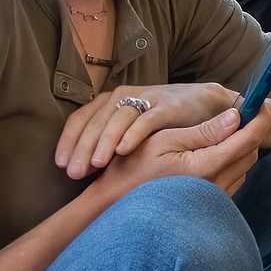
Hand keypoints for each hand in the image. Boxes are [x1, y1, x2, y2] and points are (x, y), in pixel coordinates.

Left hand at [56, 82, 238, 179]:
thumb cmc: (165, 123)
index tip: (61, 165)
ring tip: (96, 164)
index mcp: (110, 102)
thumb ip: (110, 145)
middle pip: (95, 122)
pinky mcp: (168, 106)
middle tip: (74, 173)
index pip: (80, 120)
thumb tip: (83, 170)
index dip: (68, 141)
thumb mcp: (132, 132)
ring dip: (104, 142)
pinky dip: (133, 134)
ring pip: (118, 120)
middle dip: (82, 148)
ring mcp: (146, 99)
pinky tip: (123, 151)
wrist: (208, 105)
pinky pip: (146, 120)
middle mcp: (124, 97)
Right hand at [97, 108, 268, 200]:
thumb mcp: (165, 141)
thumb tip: (236, 117)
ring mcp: (215, 199)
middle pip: (250, 153)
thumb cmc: (133, 168)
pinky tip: (210, 156)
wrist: (114, 206)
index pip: (248, 139)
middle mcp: (217, 186)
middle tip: (236, 116)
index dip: (258, 118)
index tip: (259, 104)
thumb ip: (204, 131)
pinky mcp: (211, 206)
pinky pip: (232, 181)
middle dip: (248, 132)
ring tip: (220, 134)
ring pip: (242, 167)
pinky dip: (228, 165)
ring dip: (238, 149)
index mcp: (207, 166)